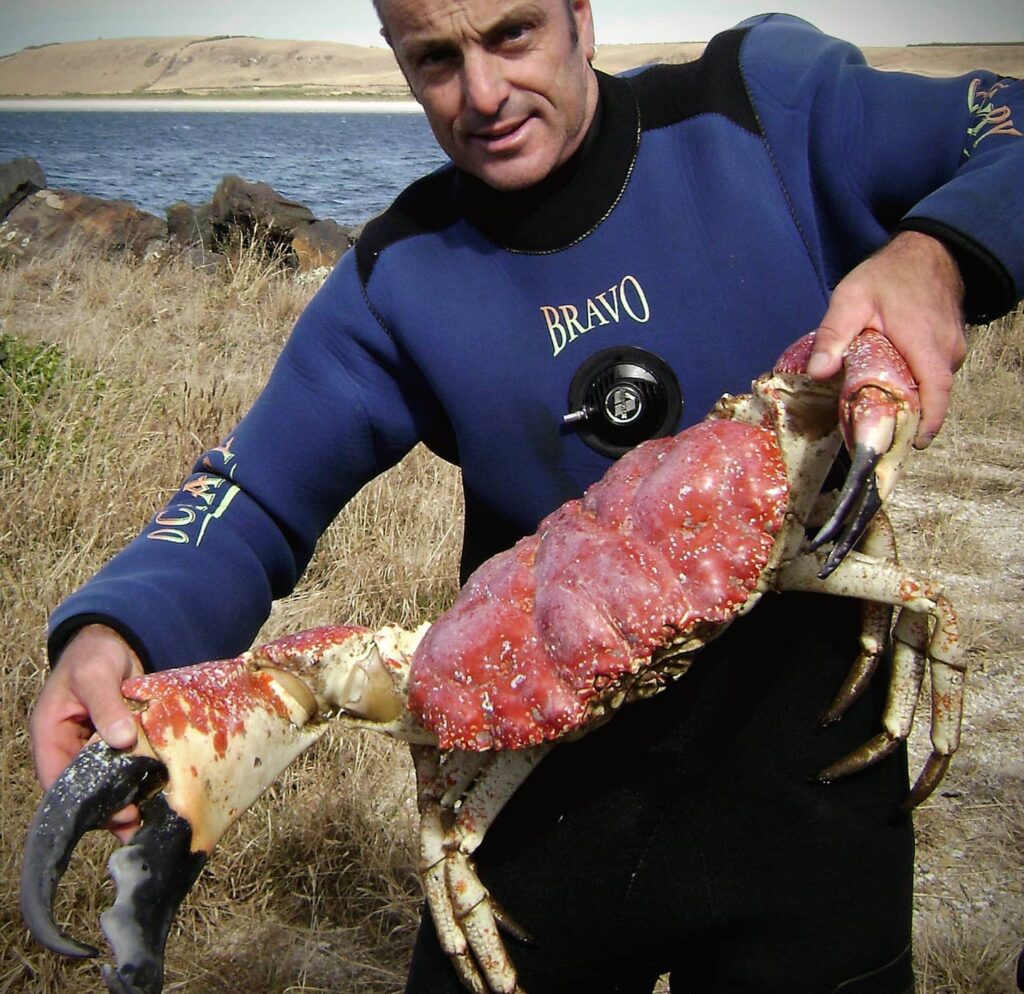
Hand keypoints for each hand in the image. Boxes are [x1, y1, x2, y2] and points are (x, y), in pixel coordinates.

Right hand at [29, 624, 144, 841]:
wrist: (115, 639)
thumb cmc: (95, 654)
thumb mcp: (95, 675)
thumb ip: (106, 706)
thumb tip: (122, 739)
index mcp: (50, 734)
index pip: (58, 779)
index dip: (83, 802)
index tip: (115, 813)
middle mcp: (68, 745)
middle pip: (83, 787)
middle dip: (107, 808)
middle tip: (136, 824)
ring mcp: (92, 745)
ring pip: (105, 780)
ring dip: (125, 797)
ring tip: (149, 816)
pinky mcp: (116, 741)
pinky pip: (125, 765)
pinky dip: (138, 778)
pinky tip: (157, 791)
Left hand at [806, 230, 966, 447]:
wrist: (926, 251)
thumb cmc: (887, 275)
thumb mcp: (850, 300)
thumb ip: (833, 336)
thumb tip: (819, 374)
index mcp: (924, 342)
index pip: (935, 392)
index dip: (926, 422)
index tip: (912, 444)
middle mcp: (946, 350)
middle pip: (932, 396)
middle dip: (909, 419)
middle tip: (878, 435)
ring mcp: (953, 348)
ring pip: (932, 387)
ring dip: (910, 401)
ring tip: (879, 415)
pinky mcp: (950, 347)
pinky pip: (934, 375)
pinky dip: (915, 386)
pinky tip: (890, 389)